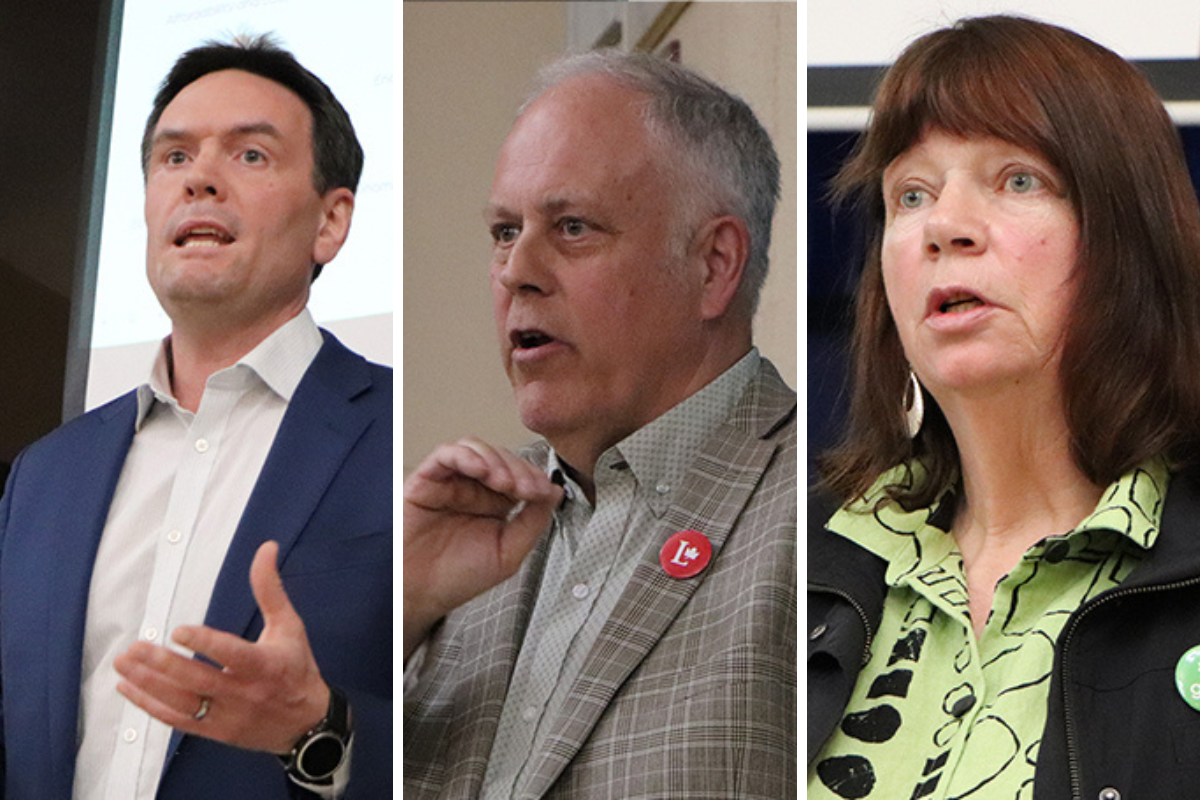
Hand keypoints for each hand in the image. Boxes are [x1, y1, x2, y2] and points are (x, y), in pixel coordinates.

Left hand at [114, 541, 328, 753]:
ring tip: (123, 662)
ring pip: (182, 702)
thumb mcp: (289, 625)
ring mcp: (228, 716)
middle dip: (164, 665)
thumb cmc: (296, 667)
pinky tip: (128, 688)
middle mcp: (245, 693)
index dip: (206, 643)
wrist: (306, 722)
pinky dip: (149, 705)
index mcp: (266, 665)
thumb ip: (270, 588)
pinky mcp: (215, 731)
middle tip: (136, 647)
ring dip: (149, 683)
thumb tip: (266, 548)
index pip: (234, 655)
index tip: (178, 631)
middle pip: (200, 680)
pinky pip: (177, 720)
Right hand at [403, 437, 561, 658]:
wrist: (420, 594)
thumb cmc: (457, 577)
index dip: (534, 477)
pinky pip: (446, 455)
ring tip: (504, 481)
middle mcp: (474, 489)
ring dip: (496, 460)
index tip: (544, 490)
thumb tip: (555, 492)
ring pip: (476, 449)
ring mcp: (451, 482)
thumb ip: (533, 522)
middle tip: (527, 488)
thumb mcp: (508, 553)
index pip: (520, 474)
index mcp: (496, 503)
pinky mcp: (427, 480)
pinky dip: (466, 456)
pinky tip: (480, 469)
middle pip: (502, 458)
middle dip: (519, 470)